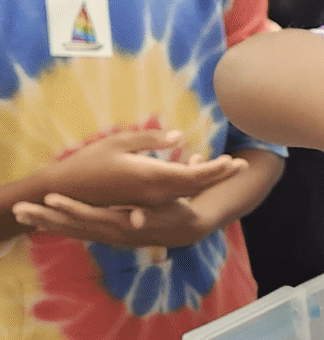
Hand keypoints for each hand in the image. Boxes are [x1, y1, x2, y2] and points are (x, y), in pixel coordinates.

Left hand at [11, 192, 214, 250]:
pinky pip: (76, 232)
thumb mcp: (170, 210)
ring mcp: (107, 236)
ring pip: (71, 230)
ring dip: (45, 222)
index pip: (92, 216)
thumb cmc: (175, 210)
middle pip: (74, 226)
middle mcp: (111, 233)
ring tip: (20, 214)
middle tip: (20, 210)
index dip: (71, 208)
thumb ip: (151, 214)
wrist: (183, 228)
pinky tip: (40, 221)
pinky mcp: (105, 234)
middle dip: (46, 217)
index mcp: (123, 223)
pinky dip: (56, 226)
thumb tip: (137, 219)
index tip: (51, 199)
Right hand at [46, 130, 246, 207]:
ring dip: (207, 179)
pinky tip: (197, 169)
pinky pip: (174, 194)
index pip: (196, 177)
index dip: (218, 170)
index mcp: (153, 178)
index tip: (236, 161)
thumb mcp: (118, 142)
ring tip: (225, 167)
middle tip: (242, 165)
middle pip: (198, 185)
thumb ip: (150, 140)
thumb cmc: (89, 162)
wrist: (65, 191)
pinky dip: (190, 183)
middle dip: (220, 175)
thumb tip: (179, 137)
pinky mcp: (144, 202)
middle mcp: (157, 193)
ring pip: (188, 191)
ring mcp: (151, 201)